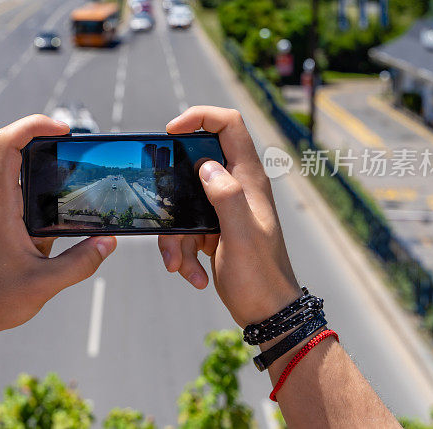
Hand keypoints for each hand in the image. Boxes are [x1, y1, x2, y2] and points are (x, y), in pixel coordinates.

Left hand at [0, 115, 116, 339]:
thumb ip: (81, 263)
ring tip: (82, 191)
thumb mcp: (44, 284)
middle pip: (20, 153)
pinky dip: (45, 200)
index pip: (7, 144)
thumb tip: (109, 243)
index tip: (64, 129)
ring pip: (23, 177)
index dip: (34, 124)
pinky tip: (65, 218)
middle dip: (54, 150)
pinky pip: (22, 196)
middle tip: (85, 160)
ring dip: (51, 180)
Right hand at [158, 106, 300, 326]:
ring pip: (183, 203)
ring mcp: (223, 210)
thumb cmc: (260, 277)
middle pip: (194, 166)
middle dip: (173, 192)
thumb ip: (225, 196)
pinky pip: (186, 229)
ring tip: (181, 264)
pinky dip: (183, 252)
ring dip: (175, 236)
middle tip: (164, 212)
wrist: (267, 313)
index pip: (229, 126)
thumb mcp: (241, 236)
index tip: (171, 130)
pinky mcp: (213, 230)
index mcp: (248, 180)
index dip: (200, 117)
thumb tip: (205, 166)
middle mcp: (236, 188)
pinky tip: (193, 274)